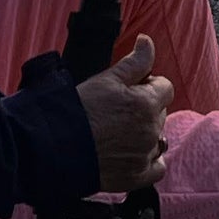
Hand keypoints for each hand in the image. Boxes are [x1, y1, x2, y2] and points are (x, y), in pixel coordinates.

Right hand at [75, 34, 172, 191]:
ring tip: (119, 133)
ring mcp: (144, 155)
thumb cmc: (78, 109)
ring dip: (145, 133)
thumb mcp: (106, 79)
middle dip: (145, 108)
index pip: (164, 87)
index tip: (130, 89)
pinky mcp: (136, 177)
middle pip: (160, 113)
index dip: (148, 84)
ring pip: (158, 138)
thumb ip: (134, 61)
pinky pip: (157, 168)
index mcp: (146, 103)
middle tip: (117, 111)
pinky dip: (150, 161)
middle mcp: (151, 130)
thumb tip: (147, 41)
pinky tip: (133, 154)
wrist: (54, 147)